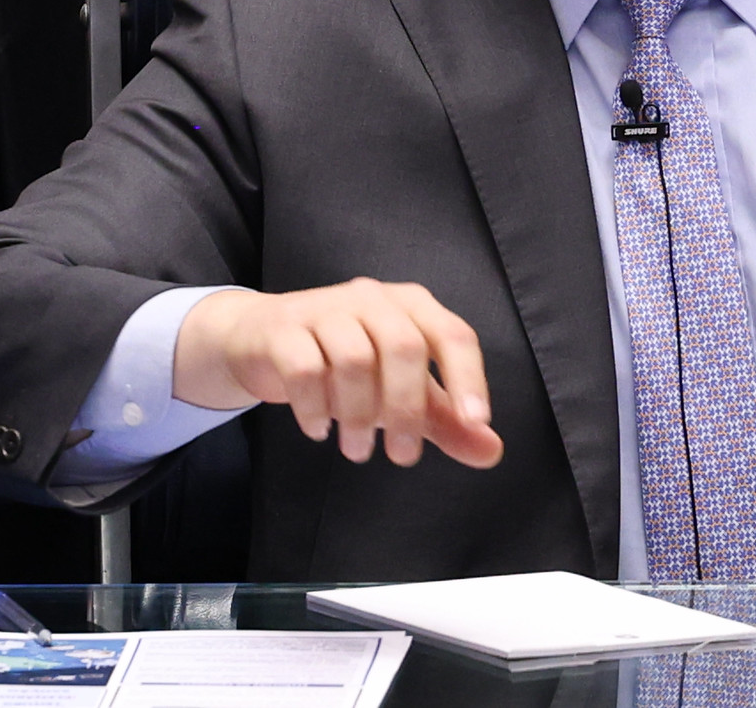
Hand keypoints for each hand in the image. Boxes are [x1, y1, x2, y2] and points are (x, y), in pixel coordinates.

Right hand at [174, 278, 503, 467]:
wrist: (264, 340)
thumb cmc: (346, 365)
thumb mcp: (400, 391)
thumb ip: (445, 420)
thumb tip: (492, 451)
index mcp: (412, 306)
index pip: (453, 335)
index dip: (469, 377)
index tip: (476, 421)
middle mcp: (373, 299)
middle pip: (404, 347)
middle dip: (406, 409)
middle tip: (401, 457)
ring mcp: (325, 308)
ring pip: (354, 359)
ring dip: (358, 415)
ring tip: (357, 451)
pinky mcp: (283, 328)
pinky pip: (305, 367)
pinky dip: (315, 407)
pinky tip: (318, 430)